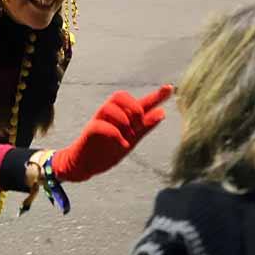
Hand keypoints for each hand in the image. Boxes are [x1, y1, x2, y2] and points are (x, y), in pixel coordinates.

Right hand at [52, 85, 172, 182]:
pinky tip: (123, 144)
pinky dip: (114, 134)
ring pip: (108, 107)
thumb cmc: (107, 151)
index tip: (169, 88)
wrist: (85, 166)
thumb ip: (144, 126)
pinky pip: (100, 126)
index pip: (140, 102)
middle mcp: (109, 116)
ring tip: (128, 135)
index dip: (155, 95)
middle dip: (133, 107)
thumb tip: (161, 112)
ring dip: (123, 120)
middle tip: (138, 124)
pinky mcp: (89, 132)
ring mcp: (98, 122)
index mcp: (122, 117)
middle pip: (119, 96)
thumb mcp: (131, 139)